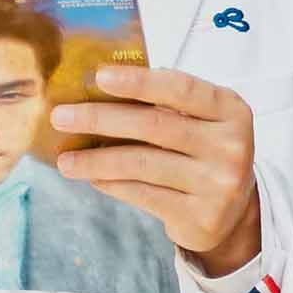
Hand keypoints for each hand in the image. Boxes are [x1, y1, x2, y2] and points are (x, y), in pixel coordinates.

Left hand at [49, 63, 261, 270]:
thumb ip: (166, 103)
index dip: (139, 81)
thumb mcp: (201, 121)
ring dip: (96, 161)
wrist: (232, 213)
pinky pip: (143, 194)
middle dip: (101, 119)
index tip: (100, 76)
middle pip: (154, 126)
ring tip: (64, 162)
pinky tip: (92, 178)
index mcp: (231, 110)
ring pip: (142, 164)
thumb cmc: (204, 152)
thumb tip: (98, 88)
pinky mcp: (201, 216)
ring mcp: (218, 183)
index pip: (181, 88)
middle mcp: (231, 145)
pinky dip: (112, 184)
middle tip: (60, 117)